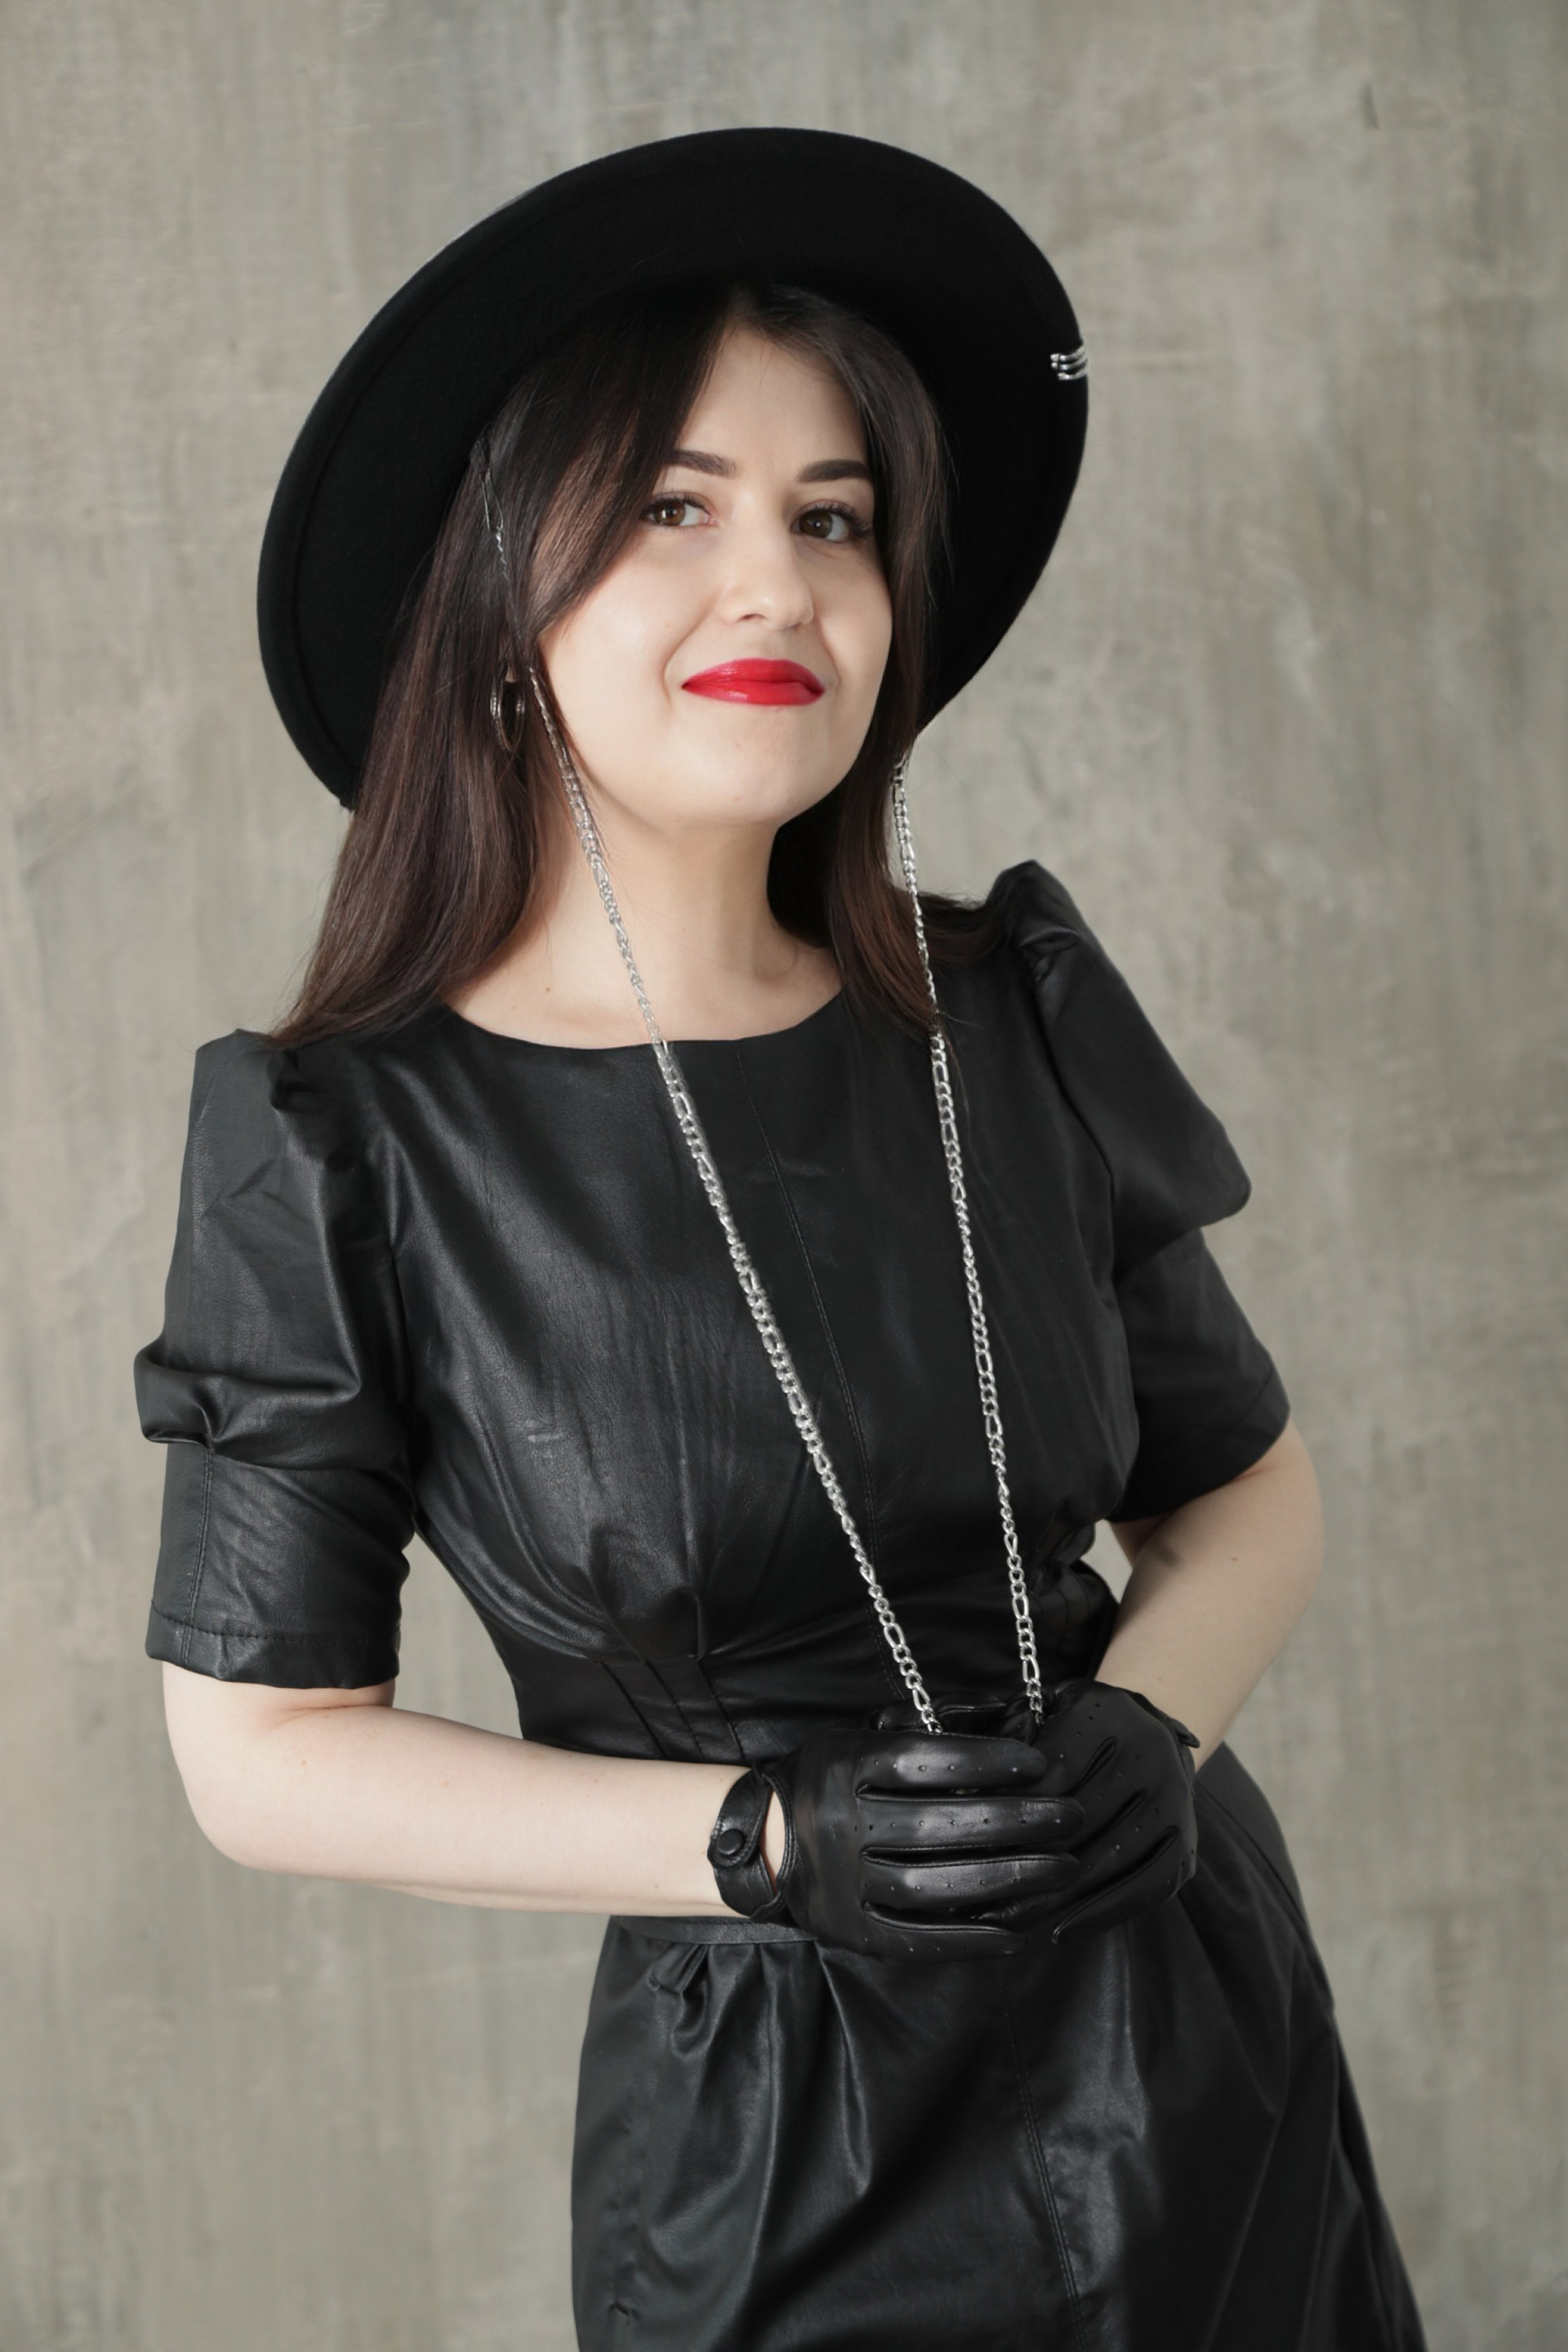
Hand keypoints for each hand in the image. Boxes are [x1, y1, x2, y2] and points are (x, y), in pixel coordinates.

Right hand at [713, 1725, 1083, 1958]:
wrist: (760, 1842)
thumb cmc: (828, 1780)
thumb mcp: (856, 1739)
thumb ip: (918, 1733)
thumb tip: (1004, 1727)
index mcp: (844, 1767)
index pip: (924, 1761)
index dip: (985, 1761)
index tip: (1038, 1764)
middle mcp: (841, 1824)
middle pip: (938, 1825)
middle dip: (1014, 1822)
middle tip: (1070, 1818)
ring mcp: (845, 1883)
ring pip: (933, 1885)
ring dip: (1006, 1879)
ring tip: (1061, 1870)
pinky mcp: (852, 1931)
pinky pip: (917, 1939)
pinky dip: (970, 1937)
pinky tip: (1019, 1930)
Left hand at [987, 1679, 1199, 1942]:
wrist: (1152, 1734)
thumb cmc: (1074, 1731)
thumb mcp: (1040, 1711)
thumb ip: (1002, 1734)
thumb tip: (951, 1774)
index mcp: (1105, 1712)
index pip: (1051, 1771)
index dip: (1010, 1811)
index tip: (967, 1846)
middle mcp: (1149, 1751)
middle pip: (1079, 1820)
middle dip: (1024, 1862)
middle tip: (975, 1898)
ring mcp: (1175, 1799)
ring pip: (1111, 1859)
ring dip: (1056, 1899)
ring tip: (1006, 1924)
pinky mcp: (1186, 1843)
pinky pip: (1146, 1887)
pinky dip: (1103, 1914)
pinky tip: (1060, 1932)